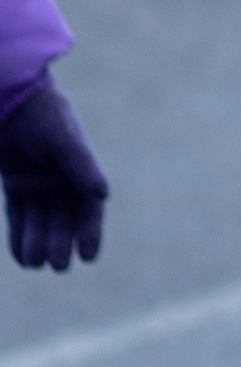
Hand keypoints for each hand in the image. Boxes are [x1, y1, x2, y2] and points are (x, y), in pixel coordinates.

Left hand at [0, 80, 107, 271]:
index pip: (88, 209)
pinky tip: (22, 257)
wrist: (11, 101)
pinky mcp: (16, 186)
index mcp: (80, 171)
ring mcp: (38, 185)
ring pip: (40, 222)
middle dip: (61, 242)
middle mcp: (61, 181)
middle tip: (58, 265)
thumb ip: (81, 165)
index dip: (89, 232)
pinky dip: (20, 236)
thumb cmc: (42, 116)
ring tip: (36, 263)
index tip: (88, 256)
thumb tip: (102, 194)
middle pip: (63, 220)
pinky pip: (19, 217)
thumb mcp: (63, 140)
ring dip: (38, 242)